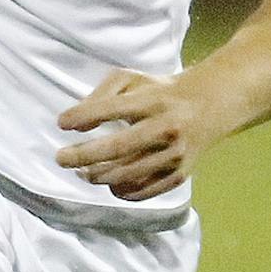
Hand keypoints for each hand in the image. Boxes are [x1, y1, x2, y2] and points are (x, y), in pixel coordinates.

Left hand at [56, 69, 220, 200]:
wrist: (210, 106)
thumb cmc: (159, 93)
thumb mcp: (132, 80)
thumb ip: (101, 95)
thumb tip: (75, 125)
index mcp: (155, 101)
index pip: (113, 109)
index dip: (83, 116)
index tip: (61, 123)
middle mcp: (167, 128)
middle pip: (118, 147)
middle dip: (83, 155)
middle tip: (60, 158)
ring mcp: (175, 154)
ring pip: (128, 174)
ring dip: (97, 176)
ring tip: (82, 172)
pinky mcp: (180, 174)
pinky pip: (144, 191)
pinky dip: (121, 191)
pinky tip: (108, 184)